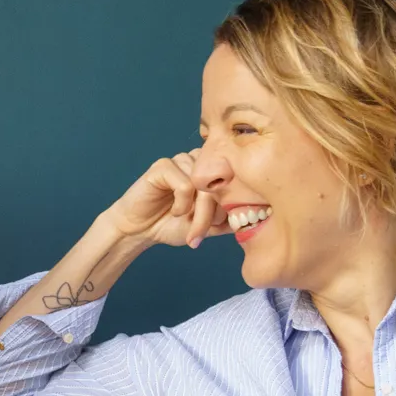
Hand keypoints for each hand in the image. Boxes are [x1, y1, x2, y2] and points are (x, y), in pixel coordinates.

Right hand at [100, 153, 229, 249]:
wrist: (139, 230)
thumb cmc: (171, 225)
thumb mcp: (208, 226)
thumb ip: (229, 219)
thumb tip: (256, 216)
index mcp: (211, 172)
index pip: (233, 183)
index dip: (228, 208)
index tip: (217, 228)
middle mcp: (199, 162)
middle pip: (219, 184)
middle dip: (211, 215)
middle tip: (198, 235)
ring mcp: (181, 161)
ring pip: (203, 186)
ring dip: (197, 212)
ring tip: (185, 222)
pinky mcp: (164, 166)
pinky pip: (185, 184)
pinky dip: (181, 203)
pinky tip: (173, 210)